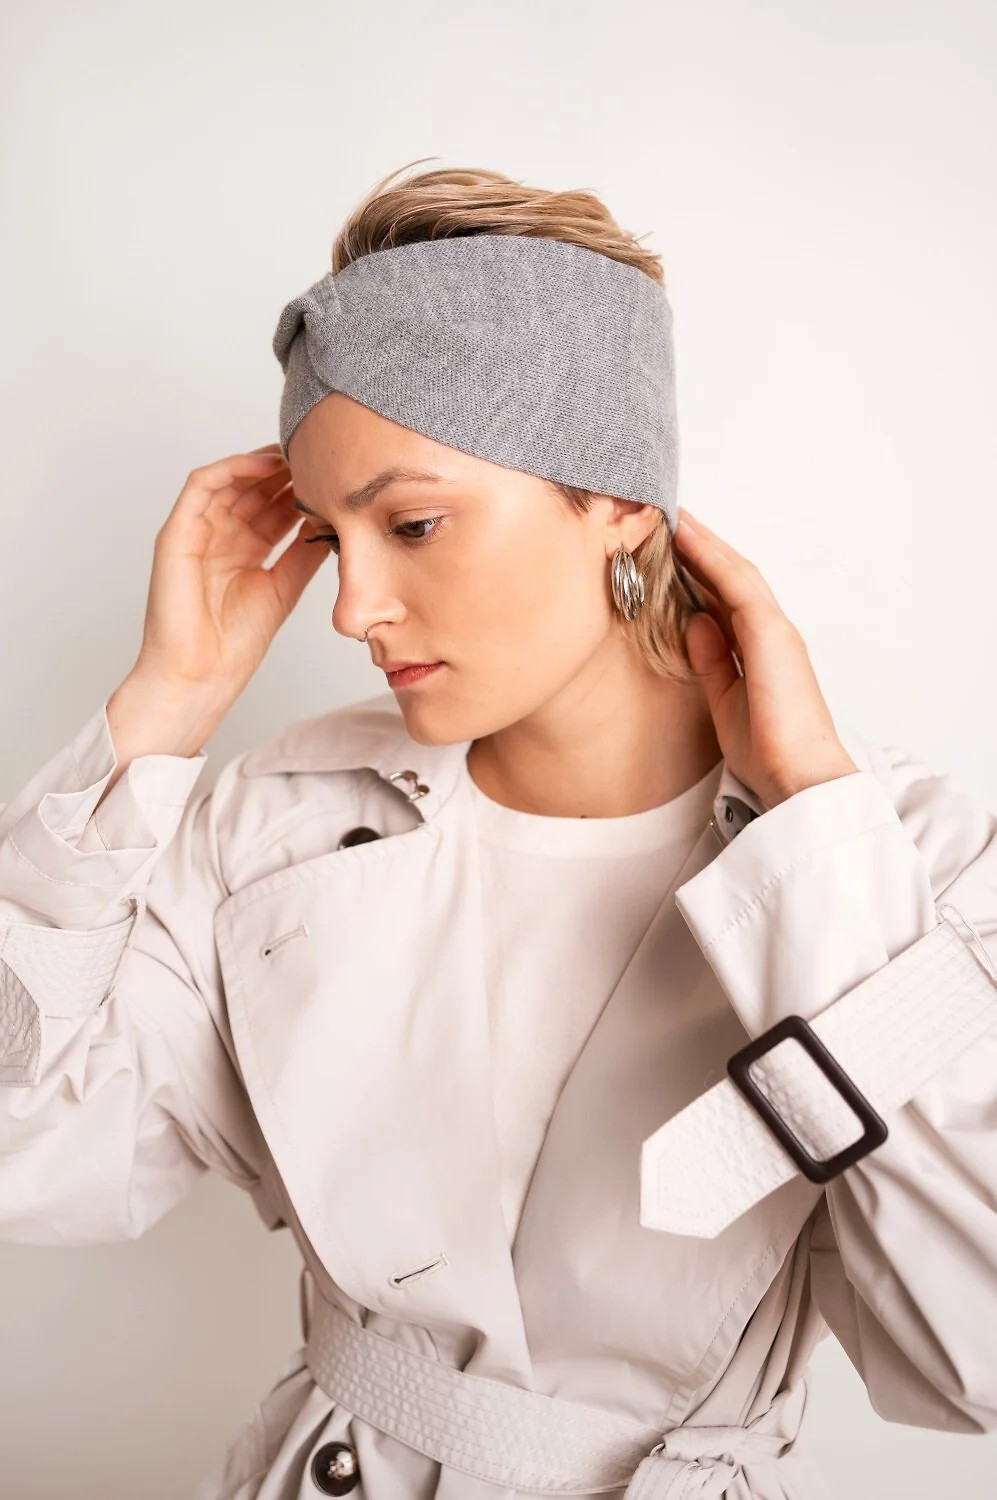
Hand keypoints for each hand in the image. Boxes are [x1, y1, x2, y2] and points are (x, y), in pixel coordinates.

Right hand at [132, 442, 326, 702]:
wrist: (201, 674)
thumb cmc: (234, 644)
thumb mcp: (284, 587)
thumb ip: (304, 553)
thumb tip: (333, 522)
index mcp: (244, 551)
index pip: (273, 506)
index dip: (300, 489)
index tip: (332, 476)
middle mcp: (220, 537)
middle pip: (254, 488)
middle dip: (286, 471)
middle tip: (319, 455)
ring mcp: (197, 532)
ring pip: (230, 480)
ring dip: (263, 463)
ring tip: (297, 453)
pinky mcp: (177, 533)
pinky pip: (201, 485)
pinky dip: (232, 468)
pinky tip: (264, 465)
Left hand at [672, 506, 859, 811]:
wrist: (798, 775)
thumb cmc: (768, 750)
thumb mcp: (724, 700)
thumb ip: (710, 661)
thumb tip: (693, 624)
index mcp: (762, 651)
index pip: (727, 600)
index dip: (702, 572)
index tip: (674, 551)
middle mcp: (772, 633)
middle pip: (733, 578)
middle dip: (704, 549)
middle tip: (672, 520)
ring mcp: (775, 630)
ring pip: (736, 574)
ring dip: (706, 544)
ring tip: (675, 518)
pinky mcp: (771, 634)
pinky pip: (737, 586)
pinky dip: (711, 558)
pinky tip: (688, 539)